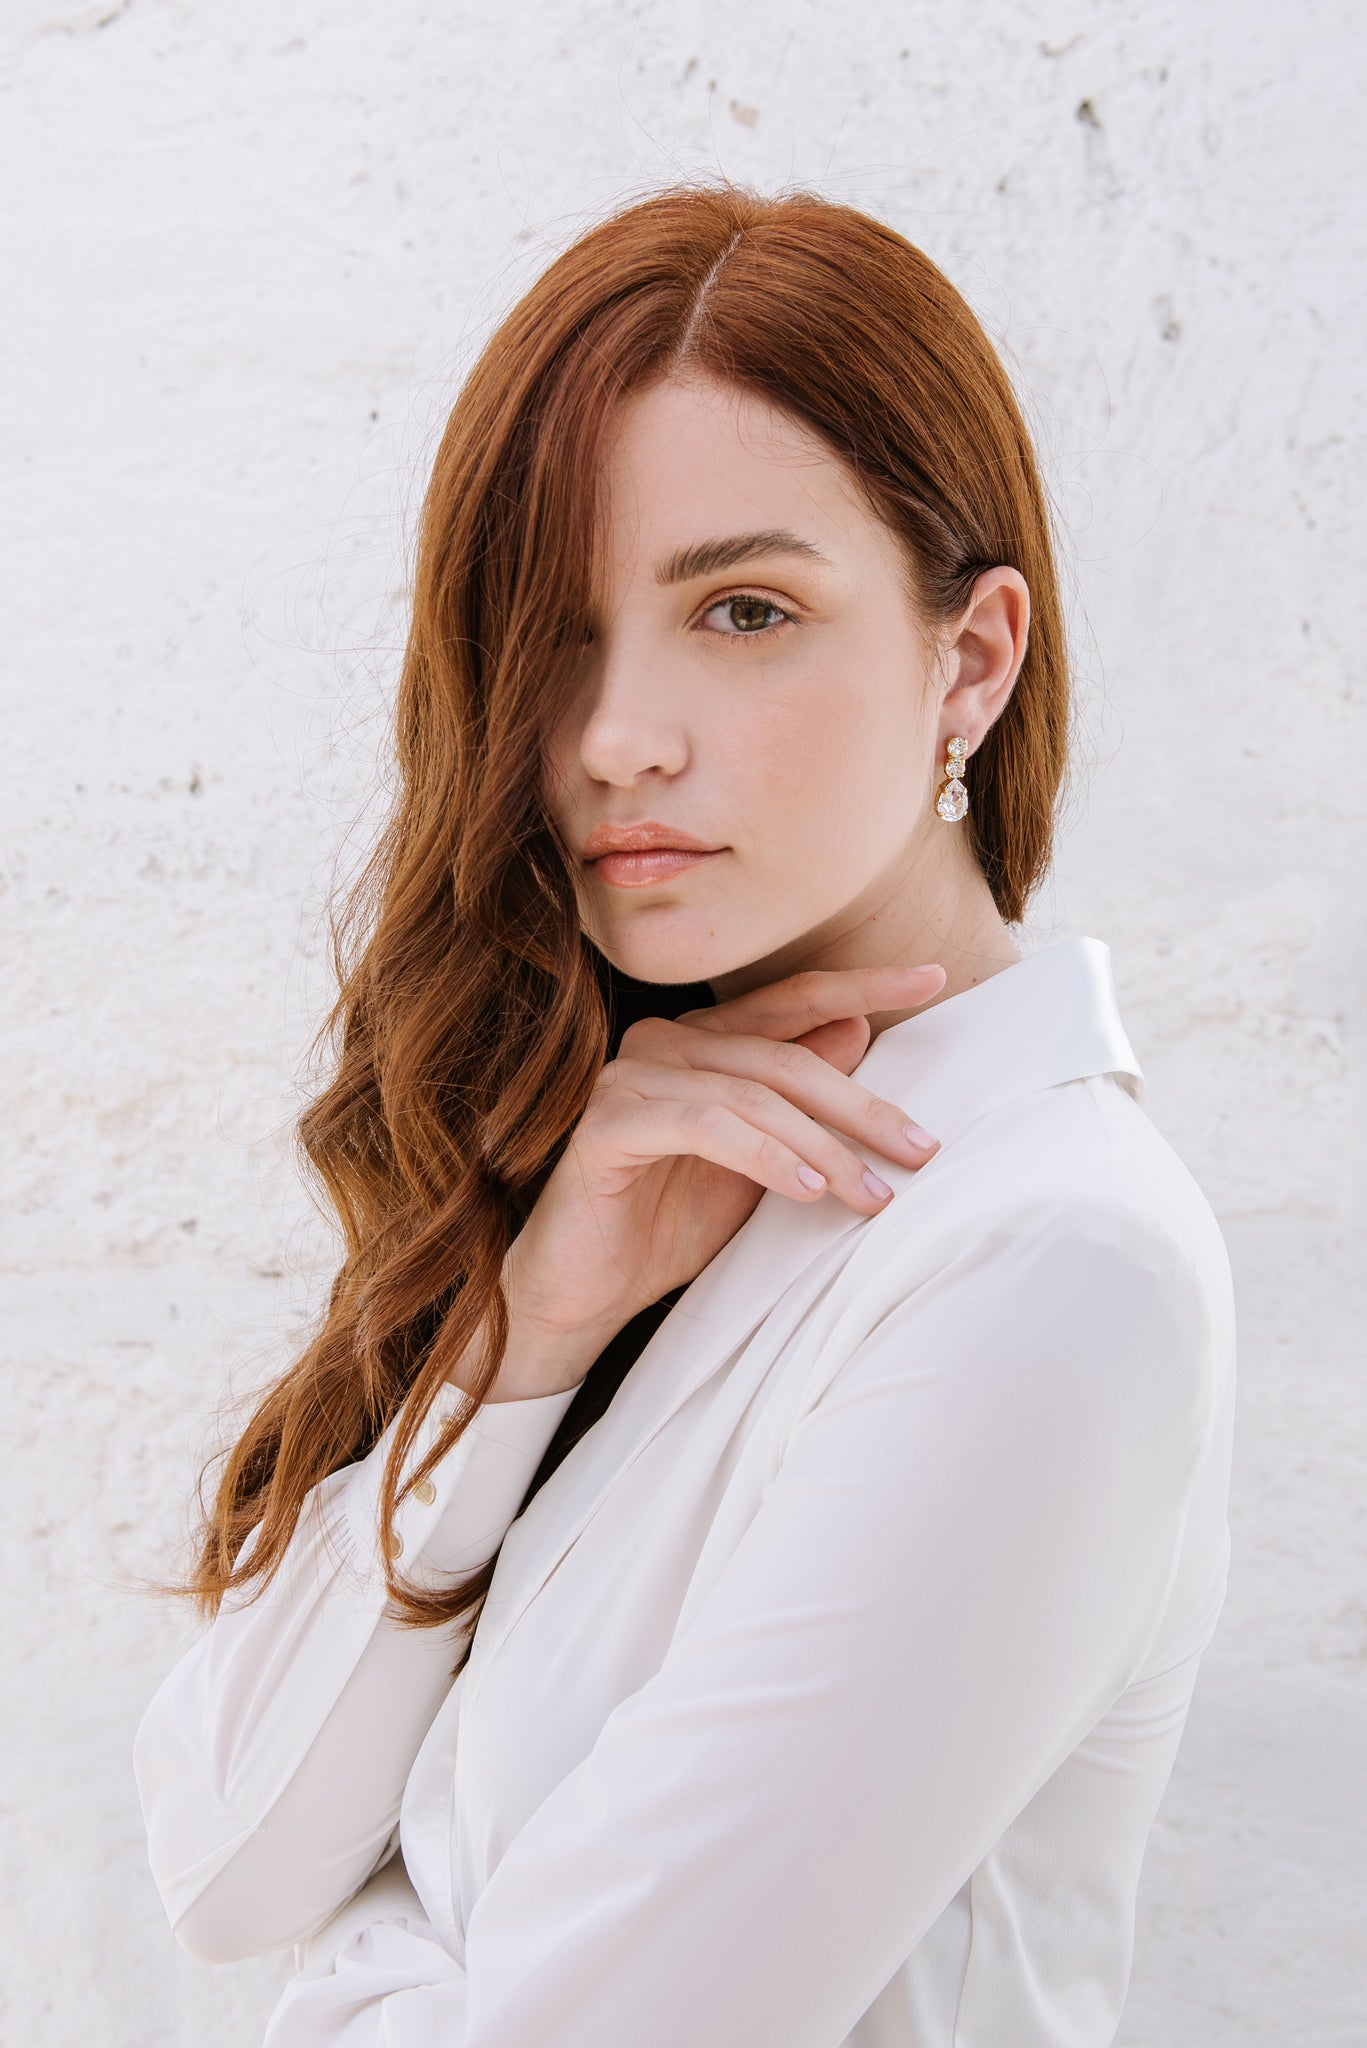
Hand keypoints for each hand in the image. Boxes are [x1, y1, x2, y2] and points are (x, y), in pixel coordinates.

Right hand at [481, 964, 944, 1396]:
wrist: (584, 1294)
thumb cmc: (668, 1226)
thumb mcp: (759, 1162)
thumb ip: (798, 1102)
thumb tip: (861, 1031)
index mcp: (702, 1041)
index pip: (793, 1000)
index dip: (862, 986)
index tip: (933, 976)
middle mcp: (663, 1043)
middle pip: (784, 1056)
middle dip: (861, 1106)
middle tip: (921, 1149)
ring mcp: (629, 1077)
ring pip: (752, 1094)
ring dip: (823, 1147)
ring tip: (871, 1195)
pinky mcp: (607, 1122)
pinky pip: (704, 1126)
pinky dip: (764, 1157)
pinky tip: (807, 1192)